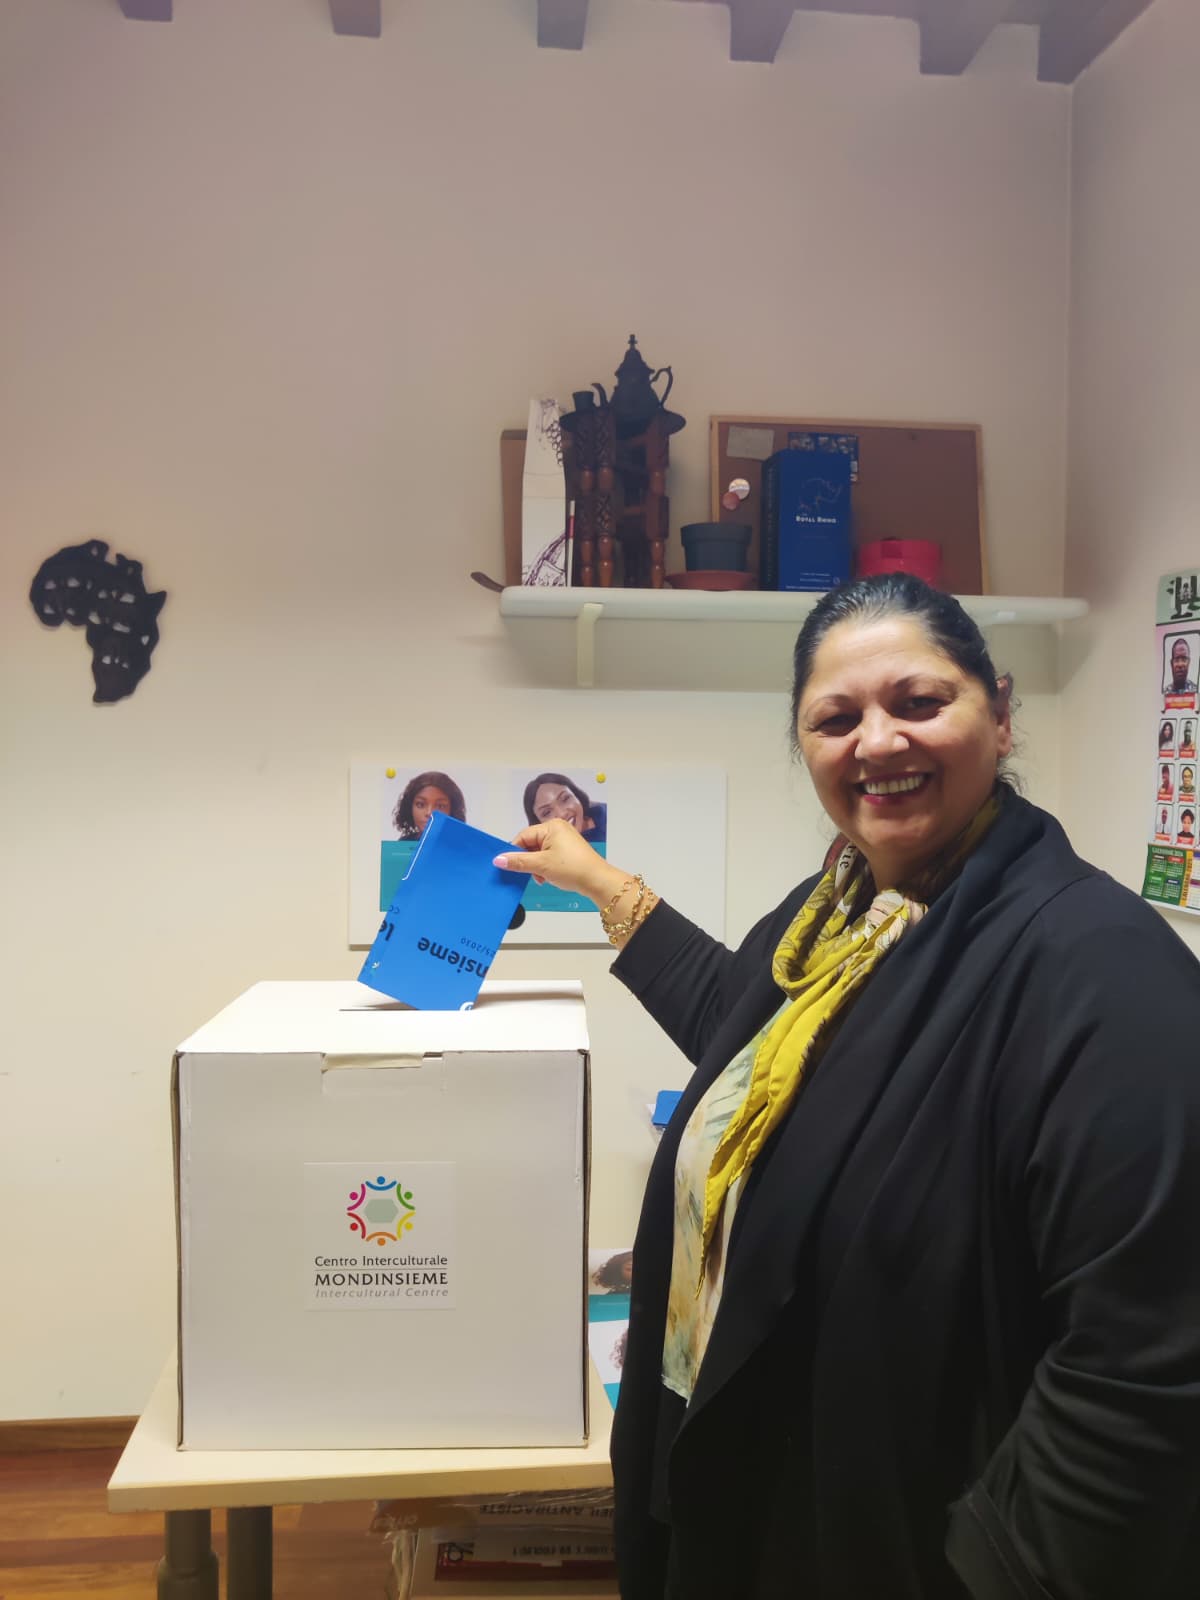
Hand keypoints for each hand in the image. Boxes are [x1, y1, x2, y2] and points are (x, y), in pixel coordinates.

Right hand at [494, 818, 628, 906]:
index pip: (523, 836)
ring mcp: (564, 840)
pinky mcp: (568, 851)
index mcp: (551, 826)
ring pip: (539, 852)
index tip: (508, 866)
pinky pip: (549, 856)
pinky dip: (545, 867)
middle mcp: (557, 829)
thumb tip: (497, 860)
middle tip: (530, 875)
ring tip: (541, 878)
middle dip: (528, 861)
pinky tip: (547, 877)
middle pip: (531, 844)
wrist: (597, 881)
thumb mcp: (541, 865)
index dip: (514, 852)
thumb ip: (518, 862)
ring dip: (536, 867)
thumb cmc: (571, 869)